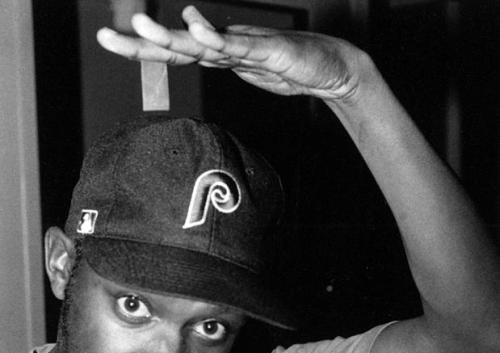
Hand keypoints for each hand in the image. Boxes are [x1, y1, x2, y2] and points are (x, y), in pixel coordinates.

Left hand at [96, 5, 364, 100]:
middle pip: (175, 46)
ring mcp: (244, 47)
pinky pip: (236, 45)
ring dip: (168, 36)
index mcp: (218, 54)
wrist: (331, 69)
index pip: (173, 52)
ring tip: (140, 27)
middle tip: (105, 37)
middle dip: (139, 43)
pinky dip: (214, 36)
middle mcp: (225, 47)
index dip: (141, 49)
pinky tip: (193, 24)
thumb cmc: (291, 69)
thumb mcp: (248, 71)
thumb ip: (221, 58)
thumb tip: (194, 38)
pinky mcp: (266, 51)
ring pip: (200, 43)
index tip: (111, 44)